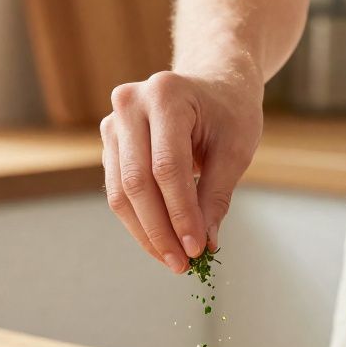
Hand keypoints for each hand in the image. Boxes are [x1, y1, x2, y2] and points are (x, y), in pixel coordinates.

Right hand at [101, 70, 262, 271]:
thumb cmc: (230, 111)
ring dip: (146, 232)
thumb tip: (204, 244)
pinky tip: (161, 241)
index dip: (180, 213)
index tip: (197, 248)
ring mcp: (113, 121)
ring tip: (172, 259)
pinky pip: (118, 190)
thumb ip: (216, 196)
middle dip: (160, 229)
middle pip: (137, 182)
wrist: (214, 82)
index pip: (167, 167)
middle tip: (182, 264)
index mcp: (166, 94)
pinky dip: (139, 220)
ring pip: (121, 192)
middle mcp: (130, 103)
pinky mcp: (110, 142)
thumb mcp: (235, 149)